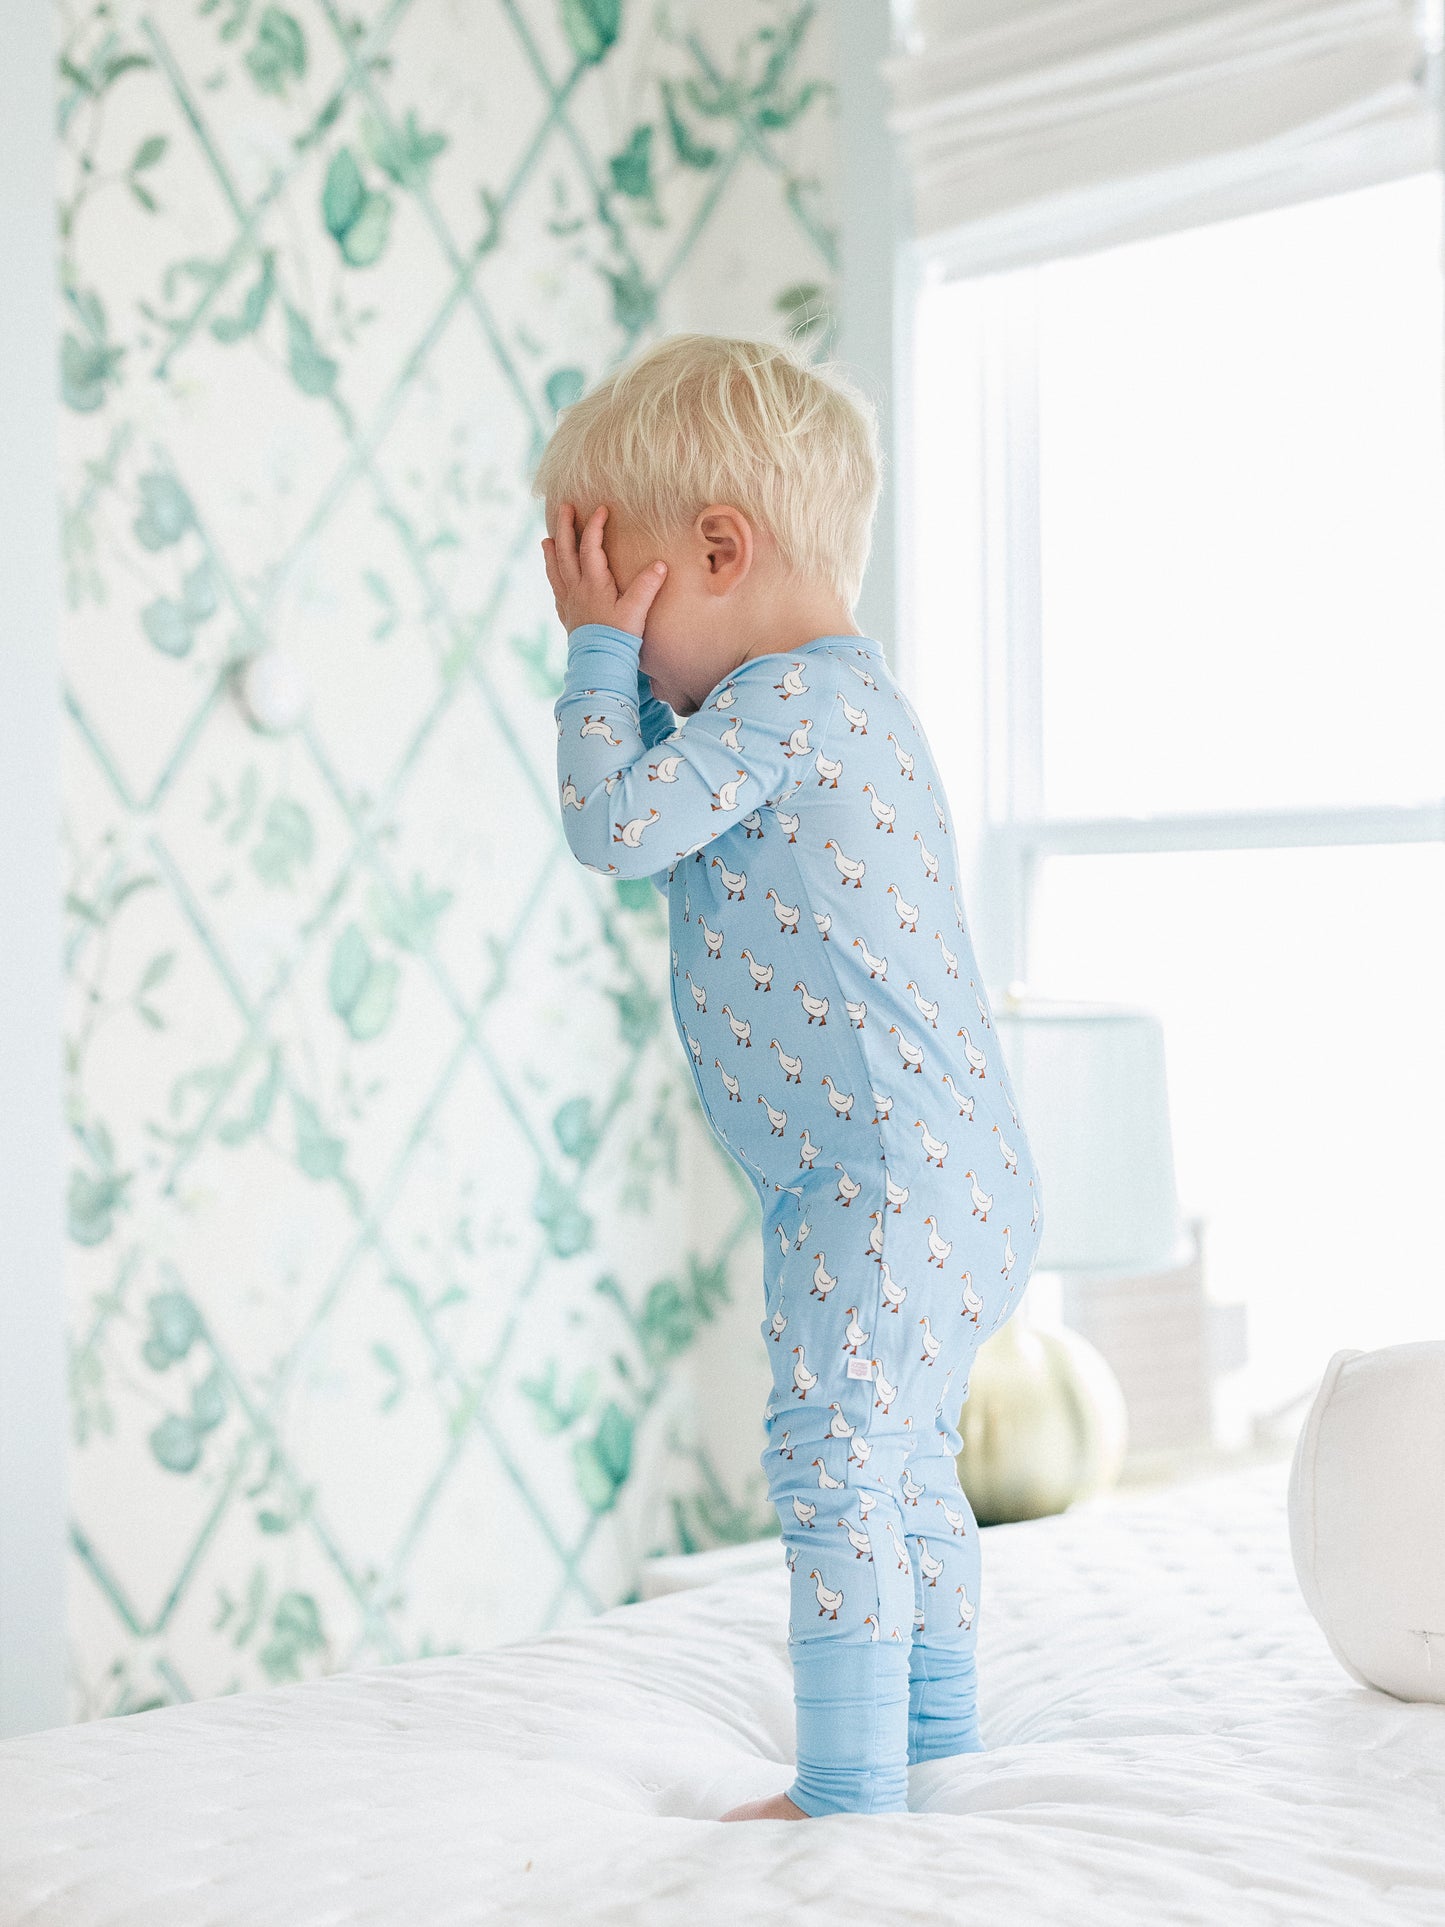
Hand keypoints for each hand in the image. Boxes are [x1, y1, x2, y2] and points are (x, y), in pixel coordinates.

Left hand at [540, 502, 667, 640]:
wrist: (599, 664)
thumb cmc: (619, 638)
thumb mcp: (636, 611)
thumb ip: (647, 586)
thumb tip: (660, 564)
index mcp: (593, 583)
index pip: (590, 547)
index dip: (595, 526)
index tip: (600, 509)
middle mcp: (576, 589)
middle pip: (565, 552)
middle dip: (565, 528)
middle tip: (564, 508)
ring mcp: (569, 603)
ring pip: (556, 571)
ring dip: (552, 552)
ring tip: (547, 539)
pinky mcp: (567, 617)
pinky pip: (557, 591)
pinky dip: (554, 578)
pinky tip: (555, 577)